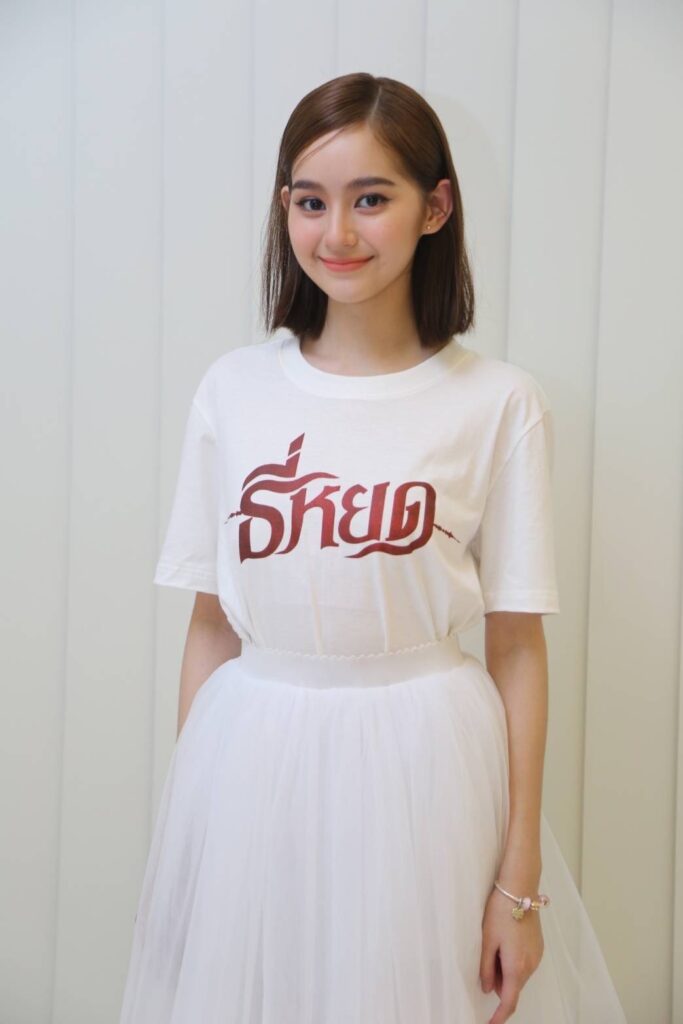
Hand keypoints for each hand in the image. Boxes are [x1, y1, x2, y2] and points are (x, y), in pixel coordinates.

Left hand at [479, 886, 544, 1023]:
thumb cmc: (500, 912)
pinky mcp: (538, 946)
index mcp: (517, 967)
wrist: (520, 889)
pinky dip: (513, 962)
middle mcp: (531, 965)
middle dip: (499, 986)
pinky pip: (524, 963)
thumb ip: (486, 968)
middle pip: (514, 987)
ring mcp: (537, 956)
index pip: (509, 1001)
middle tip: (485, 963)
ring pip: (519, 975)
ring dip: (506, 972)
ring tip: (494, 946)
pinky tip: (504, 943)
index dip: (499, 1017)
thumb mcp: (487, 940)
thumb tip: (488, 989)